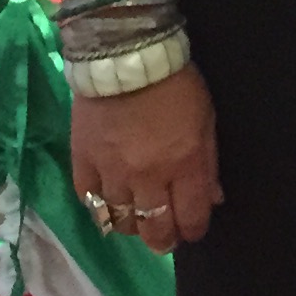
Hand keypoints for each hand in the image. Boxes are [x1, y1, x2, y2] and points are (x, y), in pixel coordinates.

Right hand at [73, 63, 221, 252]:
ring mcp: (111, 172)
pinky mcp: (82, 161)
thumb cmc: (175, 84)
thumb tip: (213, 199)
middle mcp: (147, 176)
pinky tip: (109, 200)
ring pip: (120, 221)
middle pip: (154, 229)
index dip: (194, 230)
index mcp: (184, 165)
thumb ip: (208, 164)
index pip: (191, 218)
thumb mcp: (206, 120)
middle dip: (164, 240)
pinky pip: (89, 199)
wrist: (124, 55)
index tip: (192, 229)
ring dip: (132, 224)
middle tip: (165, 237)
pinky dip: (100, 205)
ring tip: (137, 218)